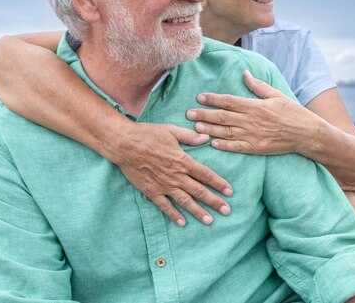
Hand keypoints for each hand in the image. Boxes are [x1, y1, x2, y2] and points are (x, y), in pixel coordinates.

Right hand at [105, 122, 232, 226]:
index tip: (229, 191)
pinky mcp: (152, 191)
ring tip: (209, 220)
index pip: (206, 174)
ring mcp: (164, 185)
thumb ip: (189, 137)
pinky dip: (174, 215)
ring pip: (185, 201)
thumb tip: (206, 138)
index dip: (219, 183)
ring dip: (198, 212)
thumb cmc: (148, 134)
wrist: (124, 144)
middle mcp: (176, 175)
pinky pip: (165, 206)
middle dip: (214, 201)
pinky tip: (182, 223)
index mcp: (183, 160)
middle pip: (199, 191)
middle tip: (226, 211)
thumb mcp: (171, 131)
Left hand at [186, 70, 318, 154]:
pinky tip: (212, 143)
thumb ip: (258, 86)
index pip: (229, 101)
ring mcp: (253, 135)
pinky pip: (237, 147)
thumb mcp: (276, 95)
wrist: (307, 134)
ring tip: (195, 127)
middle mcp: (251, 120)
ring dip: (209, 130)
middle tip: (188, 114)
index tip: (200, 97)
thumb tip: (244, 73)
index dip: (213, 99)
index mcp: (255, 106)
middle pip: (223, 117)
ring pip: (226, 132)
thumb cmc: (292, 112)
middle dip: (204, 115)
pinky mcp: (257, 148)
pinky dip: (224, 145)